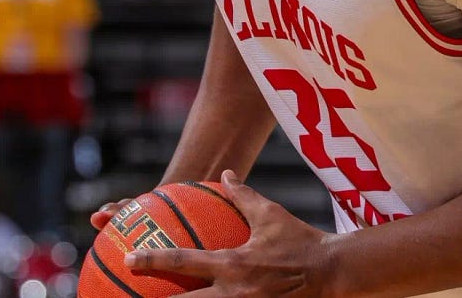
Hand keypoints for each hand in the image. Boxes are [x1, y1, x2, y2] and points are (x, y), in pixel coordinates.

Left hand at [104, 171, 339, 296]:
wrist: (331, 273)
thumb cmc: (300, 241)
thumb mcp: (270, 215)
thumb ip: (242, 195)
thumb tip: (226, 175)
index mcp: (232, 264)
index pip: (185, 262)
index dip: (154, 260)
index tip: (130, 259)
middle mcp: (233, 293)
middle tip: (130, 297)